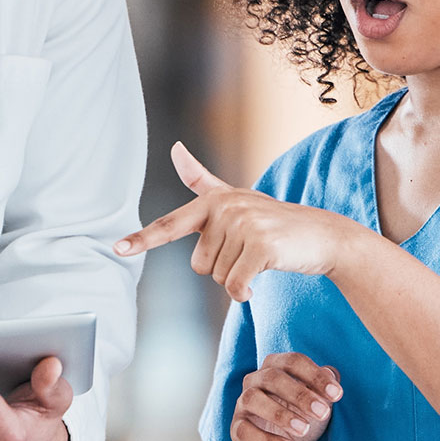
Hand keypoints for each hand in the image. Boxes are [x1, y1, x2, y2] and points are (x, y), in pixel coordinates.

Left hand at [113, 143, 352, 300]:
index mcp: (214, 201)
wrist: (322, 234)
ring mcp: (245, 225)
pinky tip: (260, 279)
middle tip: (249, 251)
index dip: (143, 239)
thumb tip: (174, 148)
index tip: (118, 248)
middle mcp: (226, 209)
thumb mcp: (236, 198)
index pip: (171, 224)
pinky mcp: (262, 246)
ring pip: (218, 277)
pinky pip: (235, 286)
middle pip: (199, 265)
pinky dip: (244, 292)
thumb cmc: (273, 220)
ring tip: (260, 258)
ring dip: (238, 277)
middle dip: (222, 267)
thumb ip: (201, 180)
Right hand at [234, 353, 342, 440]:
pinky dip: (268, 440)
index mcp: (275, 367)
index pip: (293, 361)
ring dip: (280, 414)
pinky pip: (246, 430)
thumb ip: (325, 388)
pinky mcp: (236, 429)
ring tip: (304, 429)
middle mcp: (254, 380)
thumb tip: (332, 372)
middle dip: (300, 394)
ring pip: (253, 399)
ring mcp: (242, 404)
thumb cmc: (303, 419)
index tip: (337, 394)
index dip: (315, 375)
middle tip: (323, 413)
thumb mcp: (319, 405)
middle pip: (272, 377)